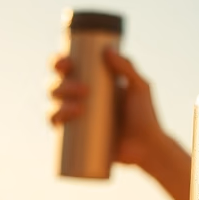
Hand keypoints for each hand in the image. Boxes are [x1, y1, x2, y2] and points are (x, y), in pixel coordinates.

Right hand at [48, 48, 170, 169]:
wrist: (146, 148)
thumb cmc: (145, 116)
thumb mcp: (139, 87)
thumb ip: (127, 67)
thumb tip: (108, 50)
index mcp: (89, 82)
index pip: (66, 68)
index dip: (58, 63)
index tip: (67, 64)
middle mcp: (77, 98)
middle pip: (55, 86)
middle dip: (62, 85)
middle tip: (85, 90)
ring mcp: (74, 118)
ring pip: (52, 105)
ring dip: (58, 103)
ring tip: (80, 108)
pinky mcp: (73, 138)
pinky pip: (54, 126)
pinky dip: (54, 120)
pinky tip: (62, 121)